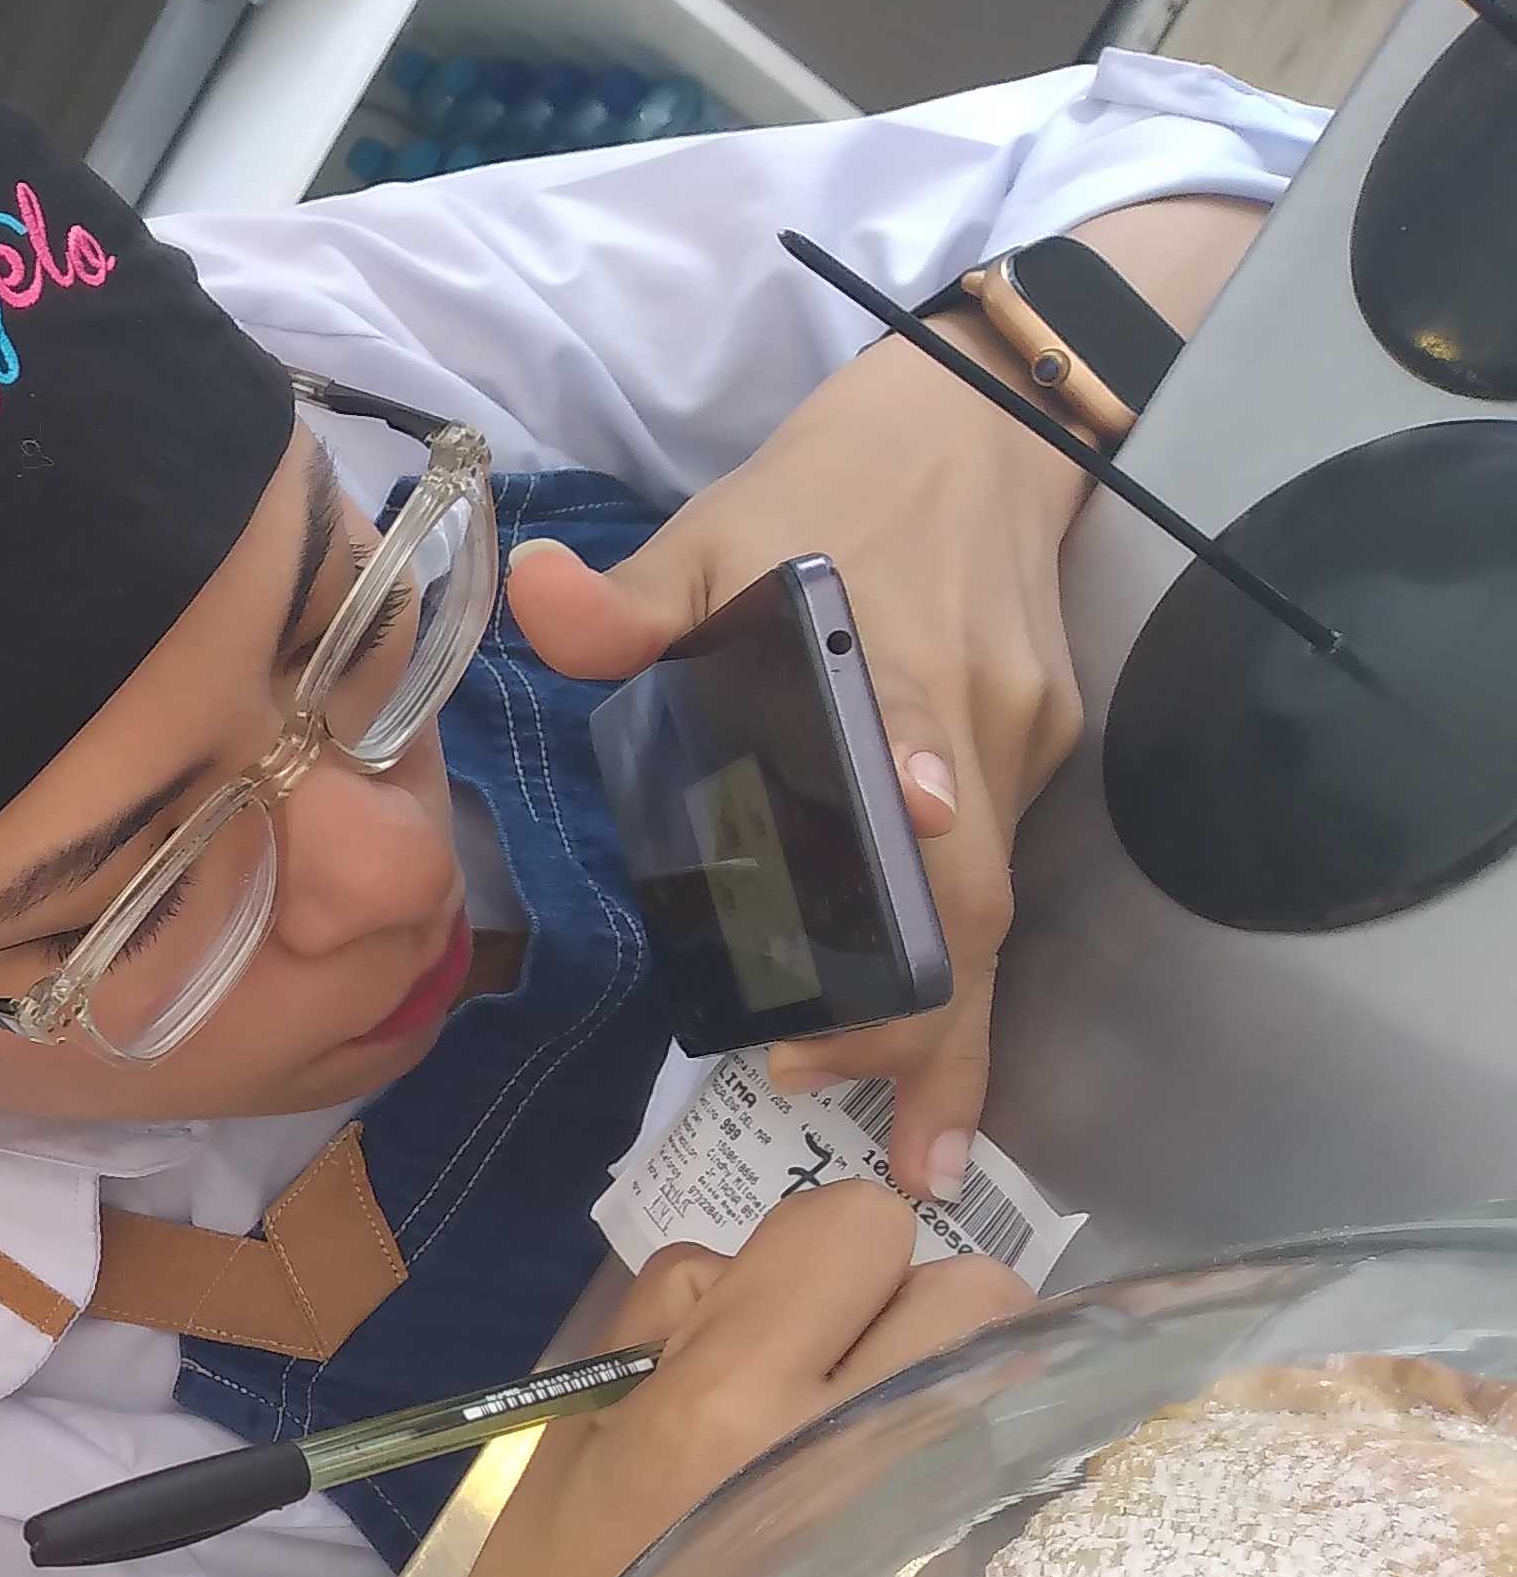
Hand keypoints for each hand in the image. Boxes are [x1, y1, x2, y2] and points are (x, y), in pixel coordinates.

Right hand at [446, 1182, 1029, 1576]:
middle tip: (829, 1357)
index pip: (858, 1223)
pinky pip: (987, 1452)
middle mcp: (842, 1444)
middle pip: (972, 1285)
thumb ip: (686, 1311)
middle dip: (904, 1301)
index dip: (816, 1248)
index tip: (773, 1303)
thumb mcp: (588, 1402)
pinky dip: (944, 1443)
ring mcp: (911, 1513)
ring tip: (858, 1417)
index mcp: (726, 1393)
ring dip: (943, 1365)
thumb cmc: (556, 1558)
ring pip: (1007, 1365)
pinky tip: (872, 1486)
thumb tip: (773, 1273)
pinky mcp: (943, 1569)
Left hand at [505, 327, 1091, 1202]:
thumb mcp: (718, 524)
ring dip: (960, 1031)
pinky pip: (1002, 889)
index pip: (917, 751)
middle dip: (927, 1013)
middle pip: (973, 892)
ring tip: (923, 1152)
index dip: (912, 828)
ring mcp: (1022, 749)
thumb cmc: (830, 485)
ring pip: (999, 912)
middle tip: (863, 1121)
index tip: (900, 879)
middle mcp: (976, 722)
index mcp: (889, 655)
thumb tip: (534, 599)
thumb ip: (631, 592)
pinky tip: (941, 1071)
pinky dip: (970, 981)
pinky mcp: (1040, 758)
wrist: (982, 424)